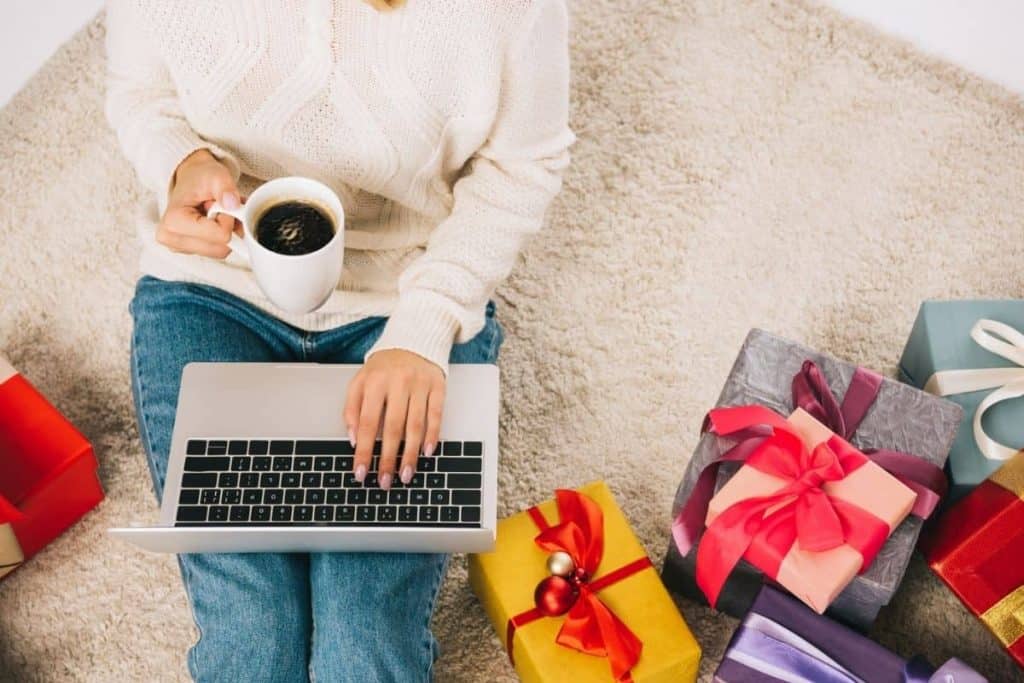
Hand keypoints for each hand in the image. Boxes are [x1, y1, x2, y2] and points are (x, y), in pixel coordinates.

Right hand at [158, 149, 240, 257]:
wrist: (191, 178)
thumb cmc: (200, 178)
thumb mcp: (217, 176)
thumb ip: (226, 189)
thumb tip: (233, 204)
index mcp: (174, 221)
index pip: (220, 236)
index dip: (228, 219)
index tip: (218, 204)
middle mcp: (172, 238)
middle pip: (220, 249)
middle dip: (228, 228)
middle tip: (219, 209)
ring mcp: (179, 247)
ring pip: (221, 251)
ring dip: (226, 232)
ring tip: (216, 213)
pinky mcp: (188, 251)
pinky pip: (217, 251)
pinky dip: (222, 237)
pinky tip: (213, 222)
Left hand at [343, 350, 445, 489]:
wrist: (414, 340)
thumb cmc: (384, 367)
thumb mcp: (360, 381)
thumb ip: (351, 408)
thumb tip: (353, 439)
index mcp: (374, 382)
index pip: (366, 423)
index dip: (363, 450)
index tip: (360, 472)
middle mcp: (398, 383)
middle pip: (392, 428)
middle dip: (388, 458)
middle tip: (385, 481)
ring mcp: (420, 385)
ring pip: (416, 425)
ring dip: (410, 454)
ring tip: (406, 474)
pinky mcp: (438, 386)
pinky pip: (436, 415)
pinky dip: (433, 435)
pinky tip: (427, 452)